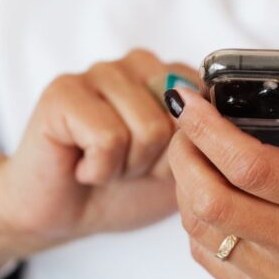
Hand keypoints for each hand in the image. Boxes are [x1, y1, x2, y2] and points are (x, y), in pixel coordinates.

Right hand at [0, 48, 198, 278]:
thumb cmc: (123, 189)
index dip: (188, 151)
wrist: (63, 215)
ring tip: (105, 165)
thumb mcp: (183, 169)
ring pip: (148, 128)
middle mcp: (138, 64)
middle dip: (159, 160)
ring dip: (128, 166)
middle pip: (182, 119)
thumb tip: (215, 119)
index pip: (210, 107)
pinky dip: (99, 169)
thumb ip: (207, 140)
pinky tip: (83, 166)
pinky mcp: (63, 91)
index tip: (159, 162)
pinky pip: (108, 137)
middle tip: (127, 166)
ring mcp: (99, 71)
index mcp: (171, 75)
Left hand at [167, 62, 278, 278]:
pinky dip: (198, 228)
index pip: (250, 166)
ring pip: (202, 233)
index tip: (189, 99)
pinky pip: (212, 263)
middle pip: (209, 200)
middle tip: (185, 125)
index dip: (206, 130)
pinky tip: (207, 200)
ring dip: (184, 189)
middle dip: (183, 155)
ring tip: (192, 157)